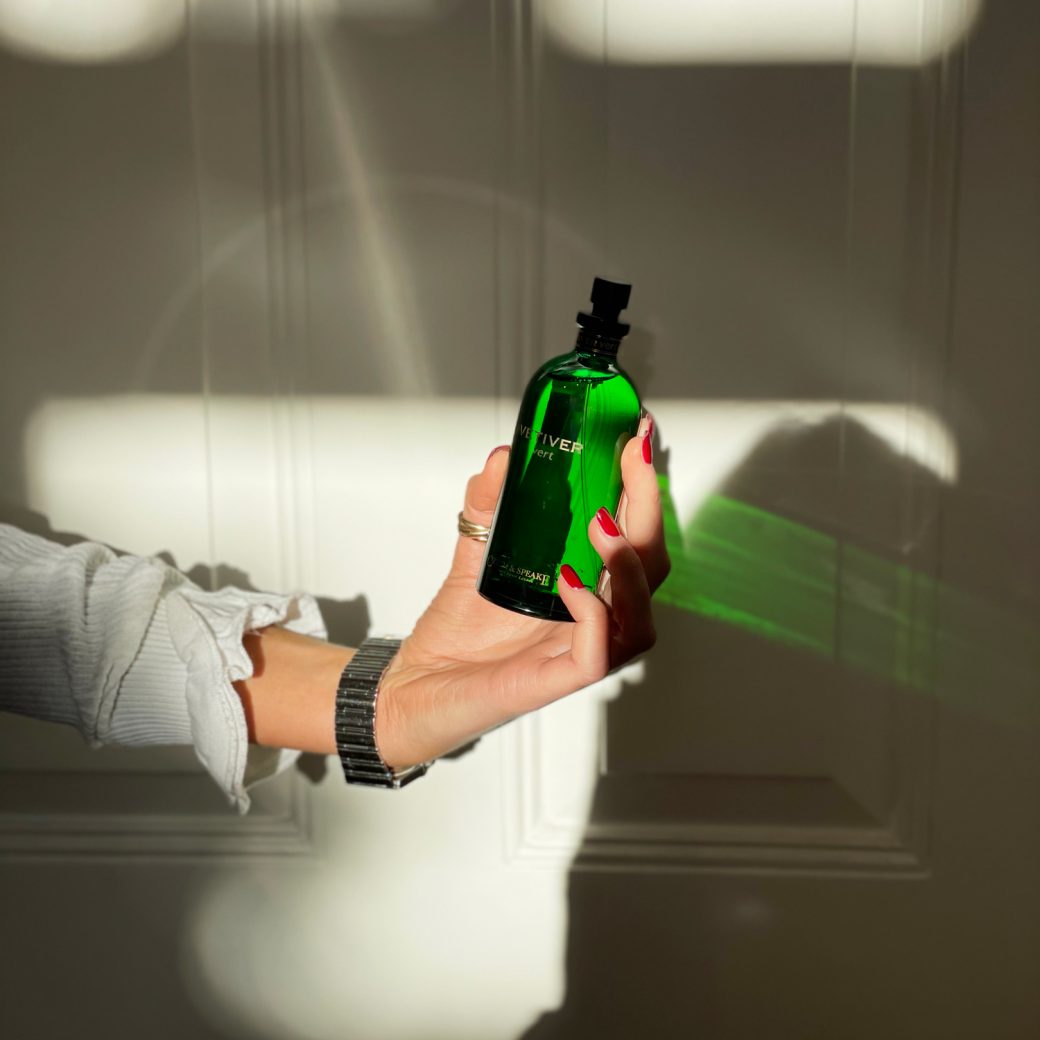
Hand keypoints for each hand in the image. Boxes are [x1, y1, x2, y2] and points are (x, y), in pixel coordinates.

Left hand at [377, 415, 669, 769]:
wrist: (414, 687)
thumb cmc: (457, 635)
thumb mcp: (476, 553)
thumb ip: (490, 505)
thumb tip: (504, 458)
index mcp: (586, 588)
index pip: (634, 537)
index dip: (643, 490)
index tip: (638, 439)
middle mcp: (592, 621)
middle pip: (649, 570)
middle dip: (647, 511)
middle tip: (631, 461)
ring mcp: (576, 654)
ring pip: (639, 619)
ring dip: (629, 567)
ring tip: (601, 526)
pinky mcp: (553, 682)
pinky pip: (597, 654)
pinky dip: (594, 616)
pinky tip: (572, 582)